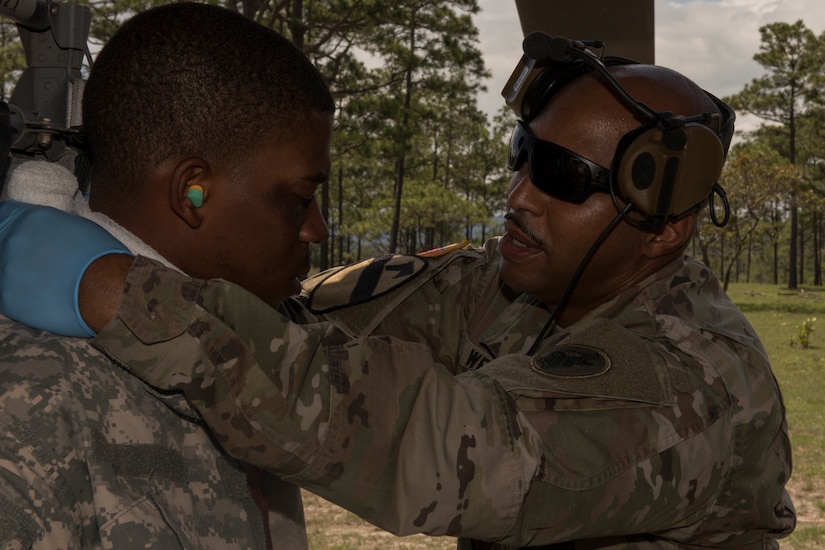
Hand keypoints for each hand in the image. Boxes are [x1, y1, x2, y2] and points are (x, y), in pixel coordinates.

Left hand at [0, 200, 131, 335]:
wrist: (107, 289)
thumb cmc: (103, 258)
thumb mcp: (79, 228)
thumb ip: (53, 228)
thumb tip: (45, 234)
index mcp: (32, 218)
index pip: (4, 215)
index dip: (11, 226)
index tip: (22, 238)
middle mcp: (14, 238)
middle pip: (1, 242)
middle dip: (15, 253)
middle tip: (36, 265)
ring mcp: (6, 267)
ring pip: (2, 270)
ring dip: (17, 276)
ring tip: (43, 285)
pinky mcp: (6, 296)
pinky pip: (5, 295)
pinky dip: (20, 297)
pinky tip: (41, 298)